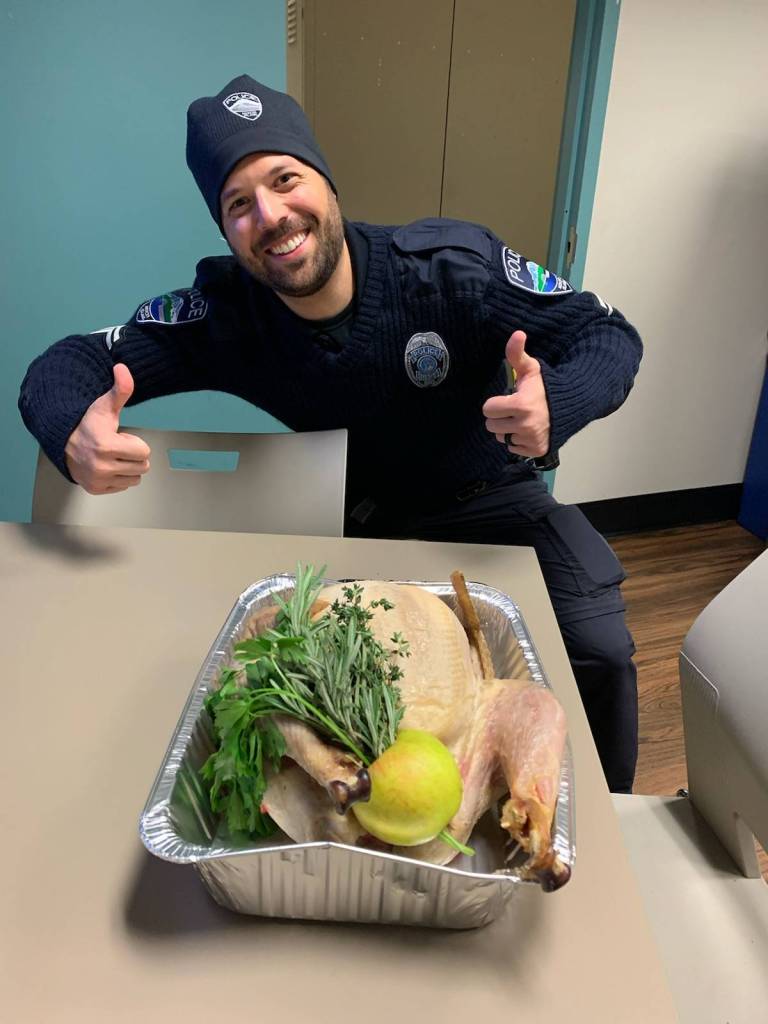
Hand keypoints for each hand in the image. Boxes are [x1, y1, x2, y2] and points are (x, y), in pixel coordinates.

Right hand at [64, 364, 150, 493]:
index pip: (145, 452)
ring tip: (111, 456)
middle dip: (133, 455)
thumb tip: (122, 368)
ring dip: (128, 467)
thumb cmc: (87, 424)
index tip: (120, 437)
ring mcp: (98, 480)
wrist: (63, 441)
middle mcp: (101, 467)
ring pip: (135, 478)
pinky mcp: (96, 489)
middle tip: (116, 447)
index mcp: (106, 446)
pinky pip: (123, 486)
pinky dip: (118, 478)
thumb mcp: (104, 406)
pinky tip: (106, 466)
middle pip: (142, 466)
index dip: (135, 442)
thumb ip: (120, 389)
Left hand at [482, 331, 549, 456]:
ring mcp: (531, 440)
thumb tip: (517, 333)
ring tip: (522, 420)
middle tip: (515, 410)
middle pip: (492, 426)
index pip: (488, 409)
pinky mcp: (536, 451)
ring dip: (508, 430)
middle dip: (500, 417)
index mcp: (521, 405)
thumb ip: (517, 354)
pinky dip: (519, 441)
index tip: (508, 398)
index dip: (496, 403)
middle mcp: (525, 425)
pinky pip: (513, 448)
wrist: (571, 406)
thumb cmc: (546, 387)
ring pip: (502, 438)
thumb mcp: (531, 369)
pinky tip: (529, 430)